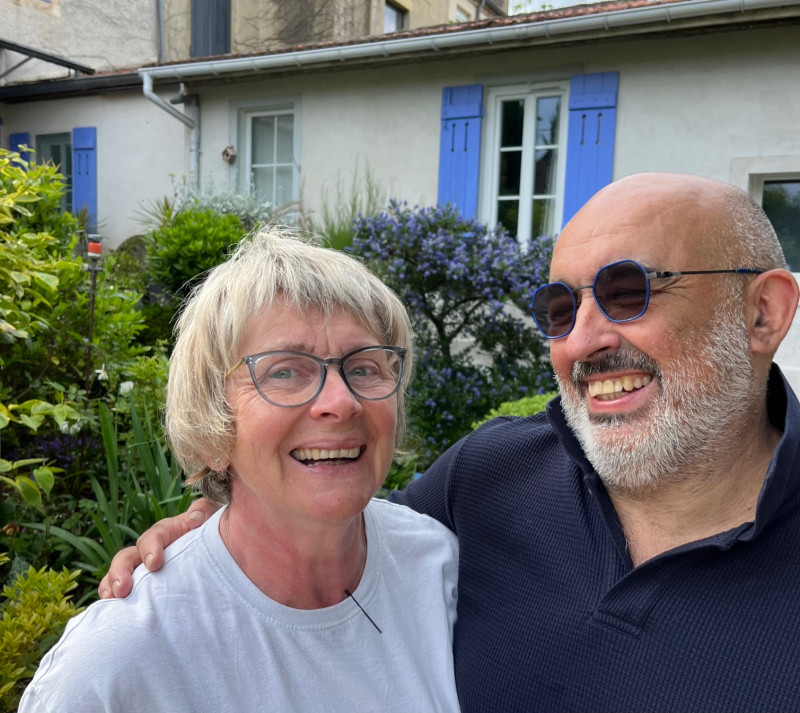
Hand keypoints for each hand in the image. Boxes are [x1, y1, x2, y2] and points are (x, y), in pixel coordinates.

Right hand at [97, 498, 220, 598]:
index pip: (155, 536)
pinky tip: (111, 611)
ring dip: (111, 585)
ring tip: (112, 598)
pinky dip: (112, 600)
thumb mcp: (213, 519)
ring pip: (119, 575)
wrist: (223, 557)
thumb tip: (194, 519)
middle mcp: (151, 550)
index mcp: (169, 533)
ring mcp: (143, 571)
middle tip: (123, 588)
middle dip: (121, 571)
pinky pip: (120, 592)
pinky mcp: (142, 589)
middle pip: (128, 557)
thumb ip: (205, 511)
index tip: (154, 564)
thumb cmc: (216, 536)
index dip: (151, 547)